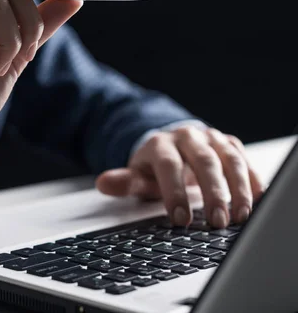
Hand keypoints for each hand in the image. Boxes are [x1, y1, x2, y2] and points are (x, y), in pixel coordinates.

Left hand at [95, 126, 263, 228]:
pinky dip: (252, 180)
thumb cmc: (154, 168)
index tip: (180, 220)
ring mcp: (211, 138)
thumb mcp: (137, 175)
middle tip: (217, 222)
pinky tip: (255, 201)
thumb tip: (103, 183)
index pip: (168, 166)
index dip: (174, 192)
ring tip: (240, 216)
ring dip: (238, 188)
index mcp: (160, 144)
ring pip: (229, 159)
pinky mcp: (229, 144)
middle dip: (212, 192)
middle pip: (203, 161)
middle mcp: (187, 137)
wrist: (172, 145)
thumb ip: (123, 181)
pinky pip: (244, 159)